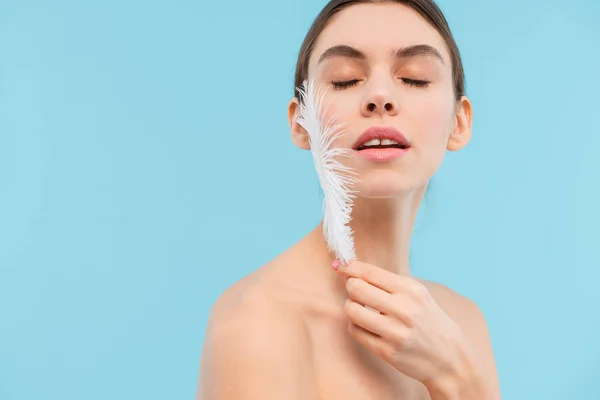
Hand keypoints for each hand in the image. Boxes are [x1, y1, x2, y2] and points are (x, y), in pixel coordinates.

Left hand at [333, 260, 482, 390]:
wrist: (450, 359)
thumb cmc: (430, 321)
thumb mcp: (419, 295)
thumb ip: (389, 283)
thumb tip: (353, 270)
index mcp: (411, 290)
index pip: (370, 272)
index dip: (349, 267)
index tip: (339, 266)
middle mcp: (404, 309)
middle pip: (356, 288)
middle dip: (349, 286)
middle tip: (354, 289)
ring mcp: (395, 332)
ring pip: (352, 310)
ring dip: (350, 307)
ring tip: (360, 308)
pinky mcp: (387, 351)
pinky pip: (356, 331)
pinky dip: (355, 325)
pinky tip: (364, 324)